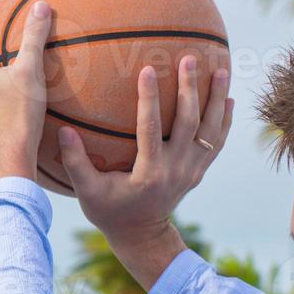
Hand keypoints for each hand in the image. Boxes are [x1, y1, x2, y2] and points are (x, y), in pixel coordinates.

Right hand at [57, 56, 232, 288]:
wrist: (141, 236)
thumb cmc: (109, 211)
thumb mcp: (87, 192)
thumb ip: (75, 161)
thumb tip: (63, 131)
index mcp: (149, 173)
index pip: (151, 129)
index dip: (149, 99)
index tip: (148, 70)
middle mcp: (176, 169)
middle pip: (189, 123)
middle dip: (190, 88)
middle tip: (190, 57)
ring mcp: (191, 170)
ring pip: (210, 130)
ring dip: (217, 98)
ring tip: (222, 69)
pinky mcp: (198, 171)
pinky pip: (217, 142)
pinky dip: (225, 120)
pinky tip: (229, 99)